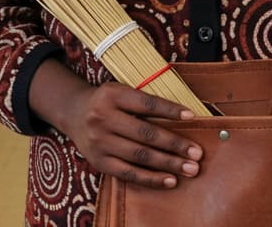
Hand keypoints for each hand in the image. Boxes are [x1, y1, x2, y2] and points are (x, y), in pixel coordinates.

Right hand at [60, 81, 203, 188]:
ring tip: (190, 168)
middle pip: (145, 133)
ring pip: (140, 156)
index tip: (192, 116)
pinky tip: (170, 180)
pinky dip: (151, 178)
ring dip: (168, 163)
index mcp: (112, 95)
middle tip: (197, 153)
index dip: (170, 110)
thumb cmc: (108, 102)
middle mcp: (103, 118)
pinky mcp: (100, 162)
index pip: (146, 103)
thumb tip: (185, 116)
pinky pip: (129, 173)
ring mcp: (100, 142)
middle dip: (174, 144)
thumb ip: (146, 102)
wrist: (75, 113)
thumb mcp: (122, 92)